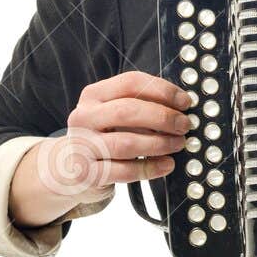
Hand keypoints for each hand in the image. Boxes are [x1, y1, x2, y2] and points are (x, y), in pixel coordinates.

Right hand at [60, 71, 192, 198]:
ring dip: (159, 143)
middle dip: (162, 117)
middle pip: (127, 111)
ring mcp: (82, 146)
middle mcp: (83, 117)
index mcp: (93, 95)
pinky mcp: (87, 173)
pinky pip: (124, 171)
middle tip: (184, 125)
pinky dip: (151, 168)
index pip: (130, 83)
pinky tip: (168, 164)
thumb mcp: (113, 113)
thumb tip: (180, 106)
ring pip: (126, 143)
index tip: (185, 102)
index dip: (162, 90)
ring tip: (179, 144)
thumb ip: (140, 105)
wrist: (71, 168)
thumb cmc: (104, 136)